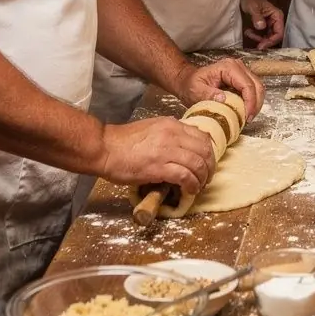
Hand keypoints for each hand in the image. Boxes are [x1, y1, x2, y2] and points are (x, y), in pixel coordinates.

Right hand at [101, 116, 215, 194]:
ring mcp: (166, 150)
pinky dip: (191, 185)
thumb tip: (185, 147)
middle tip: (205, 178)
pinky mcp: (159, 167)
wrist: (105, 148)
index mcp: (172, 125)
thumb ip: (170, 135)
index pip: (202, 137)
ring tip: (197, 187)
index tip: (206, 164)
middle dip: (209, 167)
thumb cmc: (124, 142)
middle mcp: (173, 135)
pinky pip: (185, 176)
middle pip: (205, 151)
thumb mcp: (153, 129)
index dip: (209, 154)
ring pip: (198, 164)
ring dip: (202, 179)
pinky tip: (188, 190)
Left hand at [176, 57, 264, 122]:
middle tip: (248, 120)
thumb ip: (208, 94)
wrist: (188, 81)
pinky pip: (253, 91)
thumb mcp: (196, 90)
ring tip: (247, 118)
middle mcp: (238, 67)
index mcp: (228, 67)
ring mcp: (242, 72)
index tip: (247, 117)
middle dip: (255, 104)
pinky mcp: (242, 79)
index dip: (250, 102)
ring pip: (258, 89)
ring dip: (255, 104)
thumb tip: (224, 99)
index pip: (247, 85)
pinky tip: (245, 112)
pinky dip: (252, 103)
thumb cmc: (190, 84)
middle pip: (257, 86)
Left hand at [240, 0, 284, 50]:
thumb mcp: (253, 7)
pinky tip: (248, 32)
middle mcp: (276, 21)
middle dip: (265, 41)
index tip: (261, 46)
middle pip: (274, 37)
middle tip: (255, 44)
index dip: (271, 41)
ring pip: (268, 38)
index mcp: (277, 16)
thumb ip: (257, 17)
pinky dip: (256, 36)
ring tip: (248, 33)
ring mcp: (270, 24)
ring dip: (259, 39)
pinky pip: (263, 36)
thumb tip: (261, 27)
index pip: (279, 33)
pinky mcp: (264, 26)